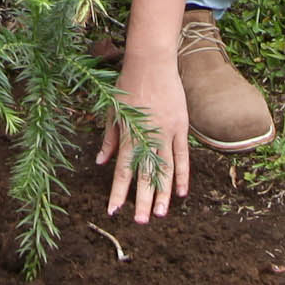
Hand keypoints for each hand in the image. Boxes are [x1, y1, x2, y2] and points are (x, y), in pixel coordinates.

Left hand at [97, 49, 190, 223]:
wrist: (152, 62)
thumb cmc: (127, 84)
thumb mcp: (113, 111)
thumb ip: (109, 139)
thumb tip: (101, 162)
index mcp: (129, 134)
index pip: (123, 170)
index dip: (118, 192)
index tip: (113, 210)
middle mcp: (149, 137)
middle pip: (146, 175)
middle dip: (143, 201)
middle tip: (142, 222)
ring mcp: (167, 132)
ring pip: (166, 169)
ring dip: (163, 194)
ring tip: (161, 214)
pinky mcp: (181, 126)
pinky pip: (183, 155)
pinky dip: (182, 174)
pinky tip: (181, 192)